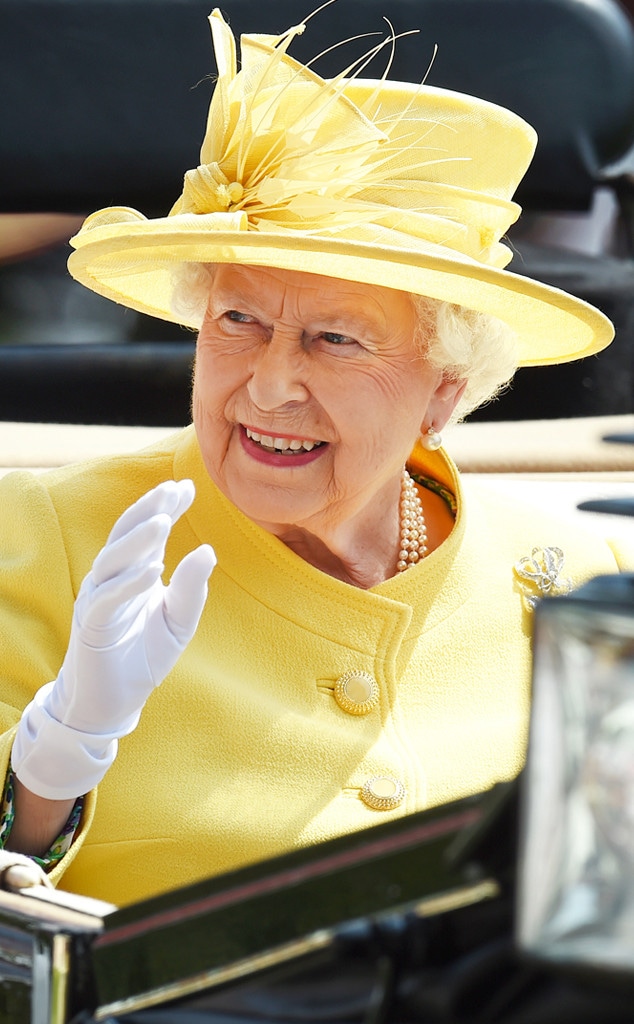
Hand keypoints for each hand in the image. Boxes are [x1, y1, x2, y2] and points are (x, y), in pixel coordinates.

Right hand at [12, 480, 215, 799]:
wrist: (114, 701)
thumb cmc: (144, 656)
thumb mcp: (178, 622)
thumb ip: (192, 589)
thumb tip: (208, 550)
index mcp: (134, 572)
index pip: (148, 531)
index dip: (165, 507)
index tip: (188, 486)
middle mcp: (113, 578)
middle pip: (126, 534)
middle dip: (148, 510)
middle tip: (171, 490)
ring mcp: (99, 599)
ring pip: (114, 559)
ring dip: (138, 539)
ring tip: (163, 520)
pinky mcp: (91, 625)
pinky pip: (107, 598)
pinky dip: (129, 583)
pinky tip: (153, 568)